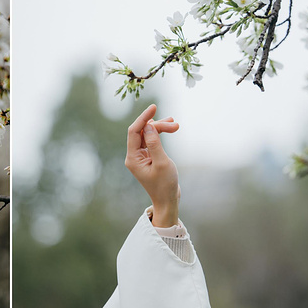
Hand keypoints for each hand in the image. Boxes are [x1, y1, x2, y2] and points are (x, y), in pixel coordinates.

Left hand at [124, 104, 180, 227]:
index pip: (133, 132)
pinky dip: (160, 134)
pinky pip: (151, 140)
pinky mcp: (147, 157)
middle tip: (175, 124)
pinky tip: (170, 127)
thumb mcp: (162, 163)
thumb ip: (154, 144)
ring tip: (175, 124)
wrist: (167, 201)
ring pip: (147, 135)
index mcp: (132, 158)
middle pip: (142, 132)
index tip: (153, 107)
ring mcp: (140, 156)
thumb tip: (148, 127)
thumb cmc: (165, 185)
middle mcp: (133, 156)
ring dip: (160, 128)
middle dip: (158, 125)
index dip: (143, 118)